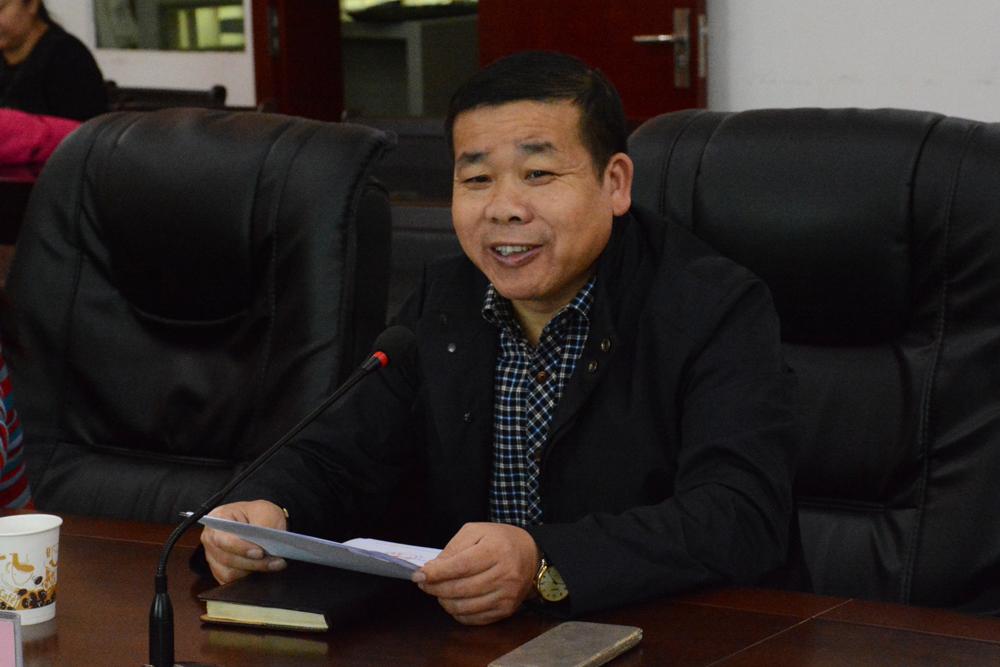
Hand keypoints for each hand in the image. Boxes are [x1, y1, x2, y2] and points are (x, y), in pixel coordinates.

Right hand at [200, 500, 287, 584]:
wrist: (263, 523)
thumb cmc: (259, 514)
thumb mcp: (265, 512)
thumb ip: (263, 527)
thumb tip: (264, 546)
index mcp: (217, 519)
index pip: (223, 538)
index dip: (240, 548)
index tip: (260, 552)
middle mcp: (211, 540)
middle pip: (227, 558)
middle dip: (253, 562)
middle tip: (275, 561)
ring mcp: (214, 557)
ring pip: (230, 573)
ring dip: (254, 571)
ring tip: (274, 565)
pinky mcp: (221, 572)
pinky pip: (232, 582)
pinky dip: (249, 579)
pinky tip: (264, 571)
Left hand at [412, 522, 539, 624]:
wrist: (531, 555)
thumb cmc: (500, 540)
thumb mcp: (476, 532)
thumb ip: (453, 548)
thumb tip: (432, 569)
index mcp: (496, 551)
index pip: (460, 566)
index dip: (436, 573)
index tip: (418, 575)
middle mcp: (504, 575)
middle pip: (460, 589)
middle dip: (435, 588)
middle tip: (424, 583)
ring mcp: (506, 595)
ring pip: (464, 607)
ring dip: (444, 601)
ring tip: (439, 591)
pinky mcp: (506, 610)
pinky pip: (474, 618)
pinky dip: (458, 612)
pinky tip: (454, 601)